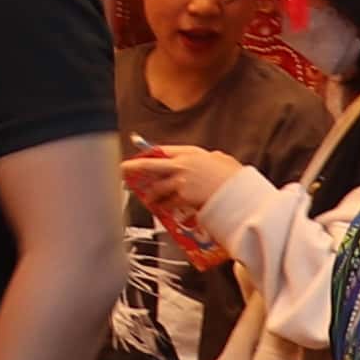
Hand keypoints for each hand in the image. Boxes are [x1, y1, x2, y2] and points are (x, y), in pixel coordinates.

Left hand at [122, 142, 243, 235]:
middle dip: (134, 167)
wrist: (236, 192)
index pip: (163, 150)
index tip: (141, 156)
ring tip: (148, 198)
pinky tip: (161, 209)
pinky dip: (163, 206)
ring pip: (157, 188)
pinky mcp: (181, 196)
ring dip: (151, 194)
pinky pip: (167, 203)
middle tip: (123, 169)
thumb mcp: (221, 159)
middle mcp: (181, 164)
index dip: (149, 153)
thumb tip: (212, 157)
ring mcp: (180, 181)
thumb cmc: (232, 176)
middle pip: (150, 165)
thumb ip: (211, 157)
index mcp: (190, 152)